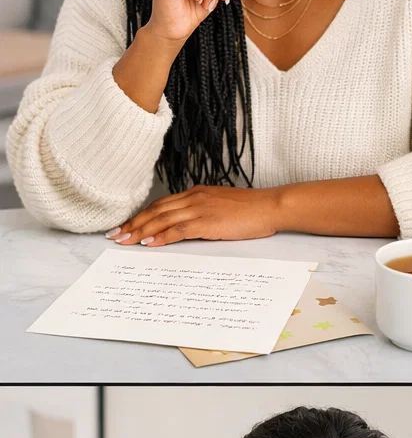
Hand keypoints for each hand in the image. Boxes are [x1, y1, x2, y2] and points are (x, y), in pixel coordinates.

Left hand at [107, 186, 280, 245]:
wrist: (270, 207)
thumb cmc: (252, 210)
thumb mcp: (223, 207)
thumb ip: (204, 213)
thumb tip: (191, 227)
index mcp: (196, 193)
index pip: (161, 204)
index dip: (141, 215)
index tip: (126, 225)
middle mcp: (193, 198)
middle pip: (155, 211)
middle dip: (133, 223)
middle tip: (115, 235)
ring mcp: (199, 209)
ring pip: (162, 219)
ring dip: (140, 231)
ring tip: (124, 241)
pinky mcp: (207, 222)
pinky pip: (177, 229)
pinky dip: (161, 237)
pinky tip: (148, 244)